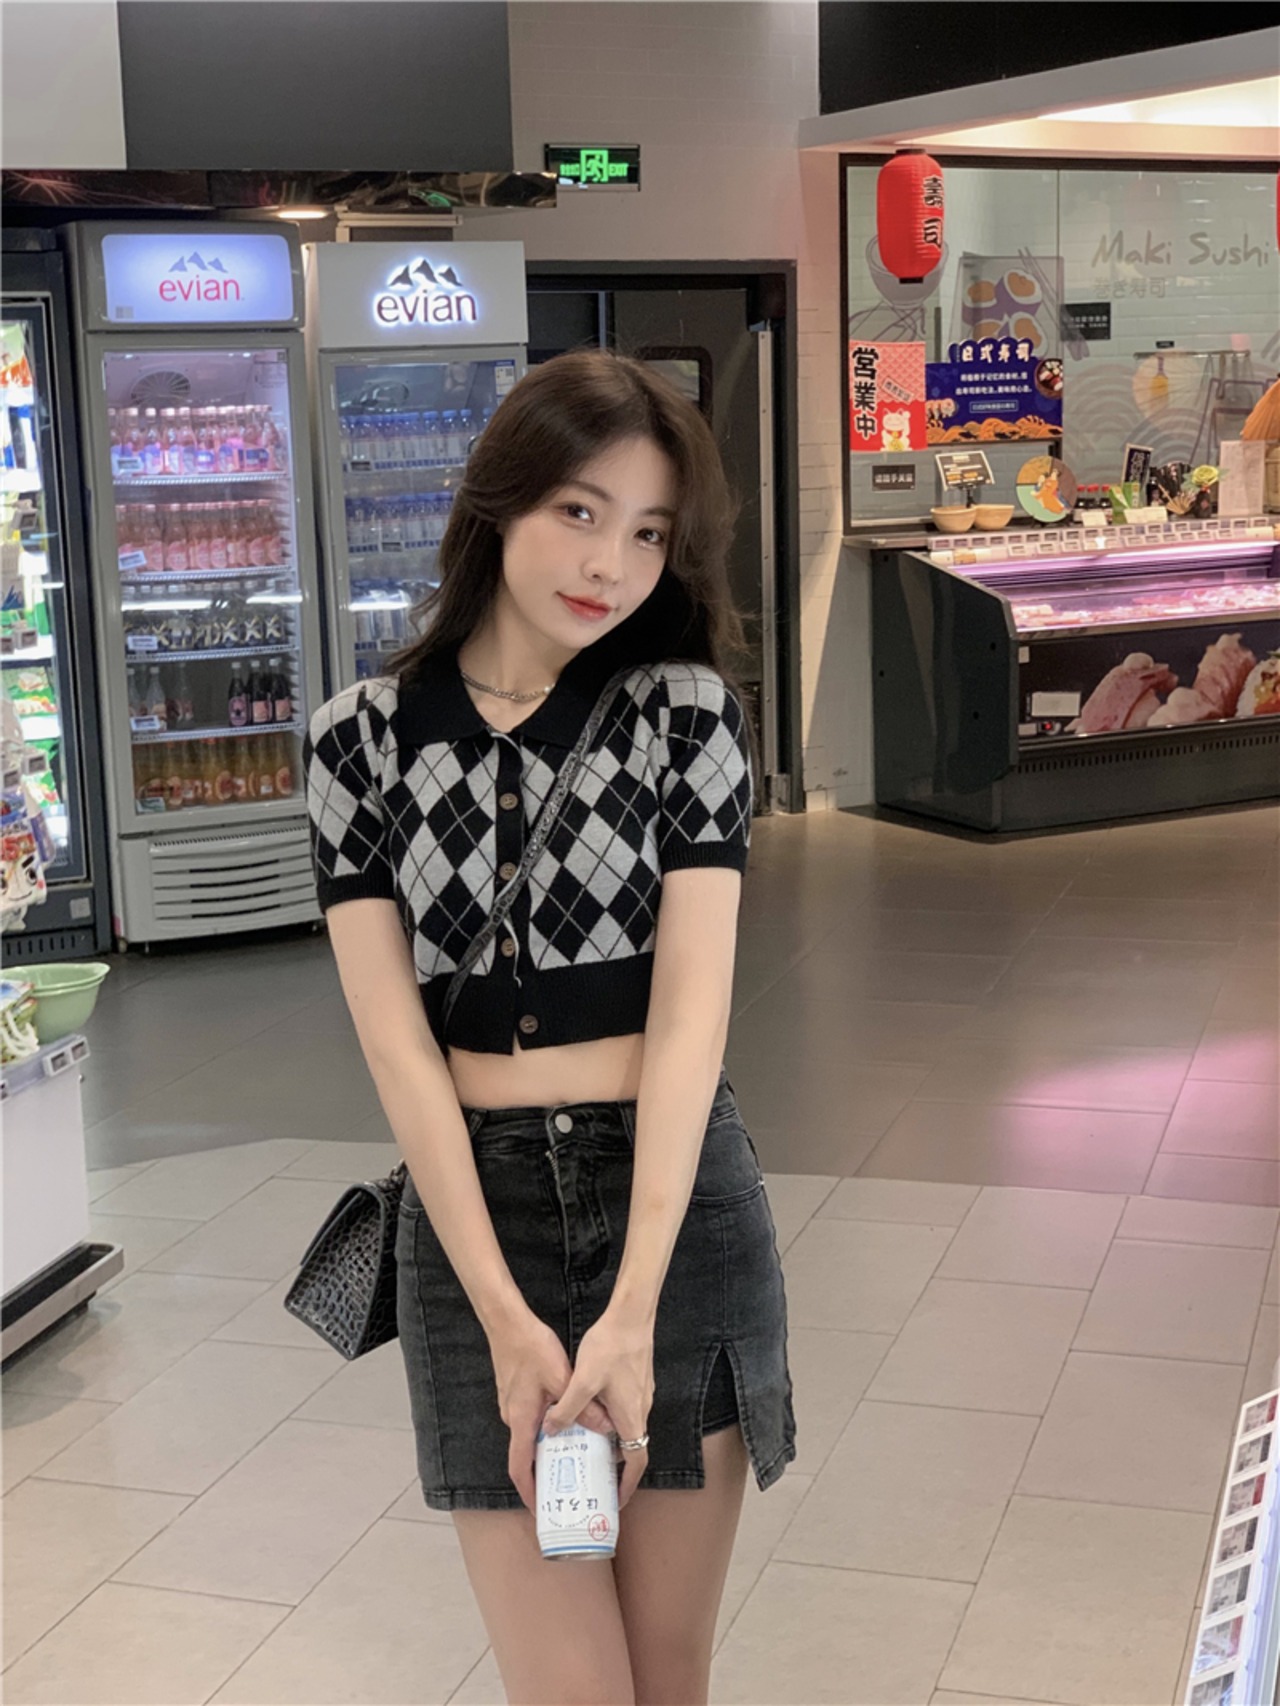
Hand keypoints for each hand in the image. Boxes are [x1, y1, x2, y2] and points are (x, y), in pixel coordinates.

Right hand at [487, 1309, 610, 1512]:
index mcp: (521, 1420)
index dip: (528, 1493)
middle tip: (566, 1485)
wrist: (507, 1322)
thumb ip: (581, 1407)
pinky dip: (545, 1428)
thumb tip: (603, 1428)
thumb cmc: (530, 1348)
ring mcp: (511, 1404)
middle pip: (525, 1454)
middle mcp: (512, 1417)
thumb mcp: (562, 1378)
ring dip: (547, 1448)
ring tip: (572, 1455)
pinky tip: (565, 1421)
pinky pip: (529, 1418)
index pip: (520, 1468)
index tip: (540, 1510)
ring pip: (530, 1434)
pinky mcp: (514, 1393)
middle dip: (543, 1473)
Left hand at [544, 1311, 654, 1508]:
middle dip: (617, 1468)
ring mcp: (642, 1395)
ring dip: (613, 1443)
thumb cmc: (612, 1347)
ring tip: (588, 1449)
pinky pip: (627, 1410)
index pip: (637, 1462)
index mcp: (632, 1417)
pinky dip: (612, 1422)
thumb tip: (551, 1430)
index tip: (615, 1499)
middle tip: (596, 1478)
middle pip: (633, 1448)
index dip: (628, 1485)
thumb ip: (567, 1409)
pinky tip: (591, 1414)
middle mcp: (642, 1410)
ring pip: (628, 1427)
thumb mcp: (583, 1380)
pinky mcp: (638, 1382)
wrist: (632, 1315)